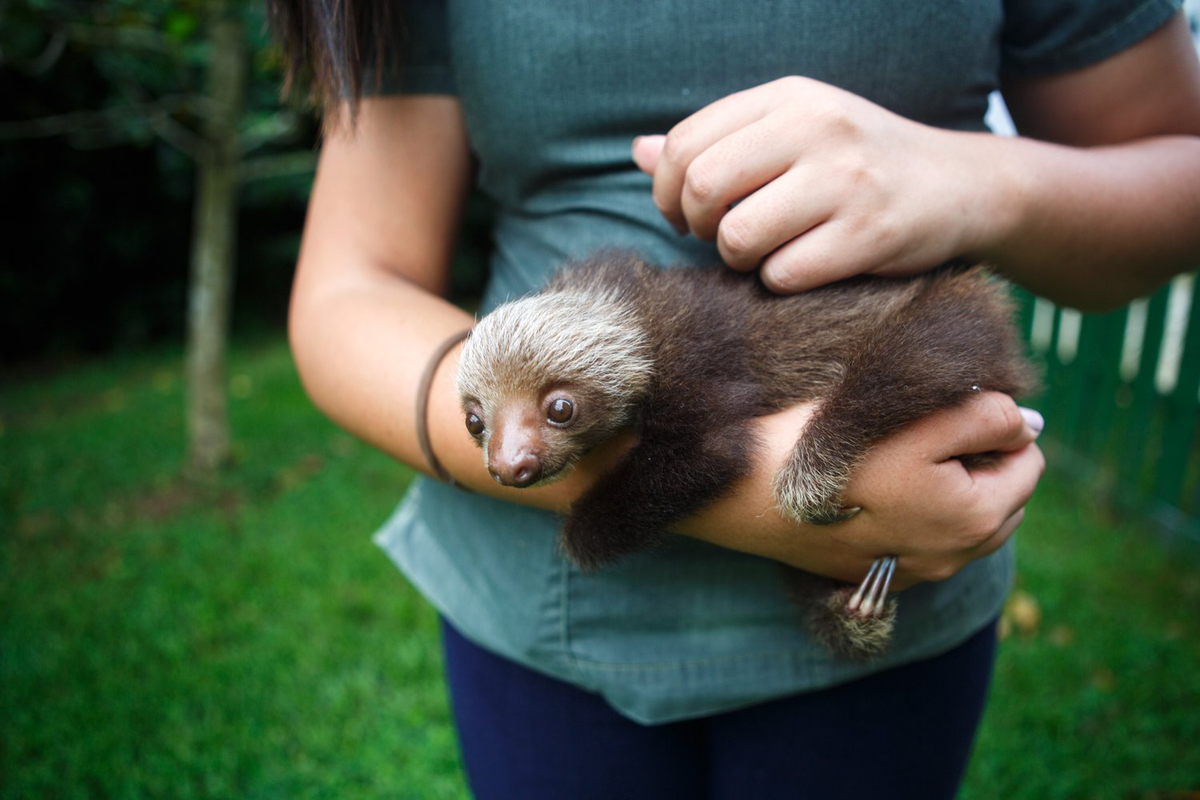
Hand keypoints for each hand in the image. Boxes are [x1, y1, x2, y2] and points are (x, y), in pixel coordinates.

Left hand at [633, 77, 1004, 293]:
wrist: (959, 186)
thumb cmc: (857, 164)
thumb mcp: (791, 132)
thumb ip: (718, 141)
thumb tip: (640, 152)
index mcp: (788, 99)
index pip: (685, 143)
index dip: (667, 190)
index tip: (685, 214)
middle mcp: (816, 128)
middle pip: (702, 186)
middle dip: (695, 226)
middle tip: (716, 237)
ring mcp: (845, 181)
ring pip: (738, 235)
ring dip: (737, 258)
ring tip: (762, 253)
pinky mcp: (869, 234)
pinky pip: (784, 274)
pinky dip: (780, 282)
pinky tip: (802, 267)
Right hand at [684, 392, 1043, 589]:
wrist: (741, 491)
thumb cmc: (827, 447)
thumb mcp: (916, 418)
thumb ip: (986, 416)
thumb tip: (1026, 425)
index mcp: (974, 519)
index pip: (1026, 460)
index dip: (993, 423)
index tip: (941, 408)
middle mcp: (951, 559)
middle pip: (1000, 496)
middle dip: (977, 460)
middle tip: (917, 431)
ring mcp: (911, 573)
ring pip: (962, 522)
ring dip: (947, 488)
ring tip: (894, 459)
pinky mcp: (874, 577)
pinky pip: (920, 542)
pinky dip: (913, 515)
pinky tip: (871, 492)